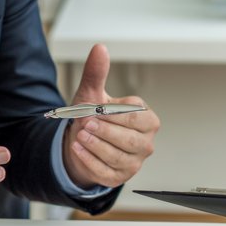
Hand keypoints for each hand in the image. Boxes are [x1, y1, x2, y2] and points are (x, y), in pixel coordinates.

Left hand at [61, 44, 159, 188]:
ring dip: (95, 146)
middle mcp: (145, 142)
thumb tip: (100, 48)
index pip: (136, 118)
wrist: (81, 142)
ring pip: (118, 157)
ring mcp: (134, 162)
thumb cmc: (93, 116)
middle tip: (86, 123)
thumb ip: (97, 72)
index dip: (114, 115)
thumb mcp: (92, 94)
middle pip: (129, 140)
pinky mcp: (120, 177)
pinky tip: (78, 149)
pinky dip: (89, 160)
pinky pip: (106, 172)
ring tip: (80, 135)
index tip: (95, 109)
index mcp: (147, 120)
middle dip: (105, 131)